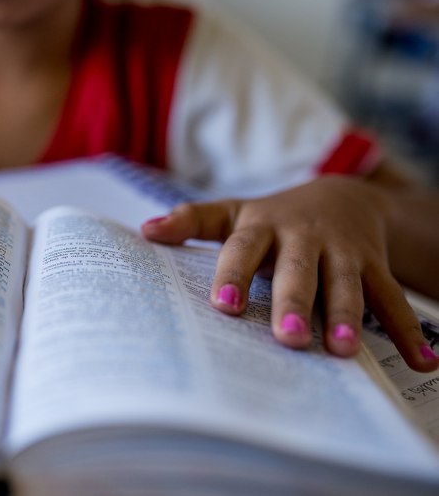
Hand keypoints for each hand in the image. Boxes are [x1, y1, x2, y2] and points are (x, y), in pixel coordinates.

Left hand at [141, 175, 438, 372]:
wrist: (342, 194)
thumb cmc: (272, 217)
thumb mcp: (233, 213)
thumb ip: (193, 221)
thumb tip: (145, 232)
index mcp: (261, 226)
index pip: (241, 250)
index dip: (233, 276)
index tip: (224, 307)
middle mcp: (303, 237)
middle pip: (297, 269)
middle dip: (294, 302)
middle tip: (287, 338)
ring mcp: (342, 250)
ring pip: (345, 282)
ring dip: (346, 315)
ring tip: (342, 350)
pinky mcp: (375, 265)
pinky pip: (392, 297)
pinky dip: (408, 330)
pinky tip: (422, 362)